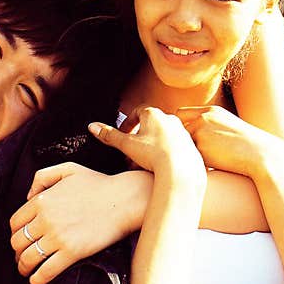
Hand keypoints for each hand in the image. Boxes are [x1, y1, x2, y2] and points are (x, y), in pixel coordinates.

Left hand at [10, 163, 152, 283]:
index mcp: (42, 200)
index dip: (15, 233)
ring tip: (26, 270)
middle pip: (17, 242)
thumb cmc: (98, 184)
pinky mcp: (73, 252)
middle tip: (22, 256)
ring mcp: (58, 237)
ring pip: (29, 258)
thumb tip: (27, 196)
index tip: (20, 240)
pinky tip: (35, 281)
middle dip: (17, 251)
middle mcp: (45, 219)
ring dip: (23, 267)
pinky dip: (37, 279)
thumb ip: (42, 177)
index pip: (15, 222)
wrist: (124, 199)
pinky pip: (47, 270)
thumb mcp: (67, 169)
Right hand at [90, 107, 205, 182]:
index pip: (138, 112)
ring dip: (150, 147)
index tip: (122, 134)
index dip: (128, 123)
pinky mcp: (191, 146)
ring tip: (142, 163)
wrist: (181, 171)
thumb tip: (92, 126)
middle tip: (130, 153)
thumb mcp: (126, 144)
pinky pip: (174, 147)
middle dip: (138, 139)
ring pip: (162, 137)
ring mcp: (183, 132)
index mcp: (154, 114)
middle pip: (150, 126)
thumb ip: (109, 135)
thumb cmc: (154, 154)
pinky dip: (164, 154)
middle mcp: (171, 119)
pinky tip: (158, 167)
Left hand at [176, 105, 283, 179]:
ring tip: (207, 160)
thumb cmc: (247, 147)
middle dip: (181, 140)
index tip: (184, 138)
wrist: (261, 155)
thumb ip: (209, 128)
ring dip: (189, 152)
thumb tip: (188, 136)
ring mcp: (201, 130)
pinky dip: (194, 162)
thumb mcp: (228, 128)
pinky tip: (209, 165)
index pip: (181, 114)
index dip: (180, 126)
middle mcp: (203, 117)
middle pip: (178, 130)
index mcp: (211, 111)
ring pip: (182, 144)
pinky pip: (189, 156)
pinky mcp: (200, 146)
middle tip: (191, 152)